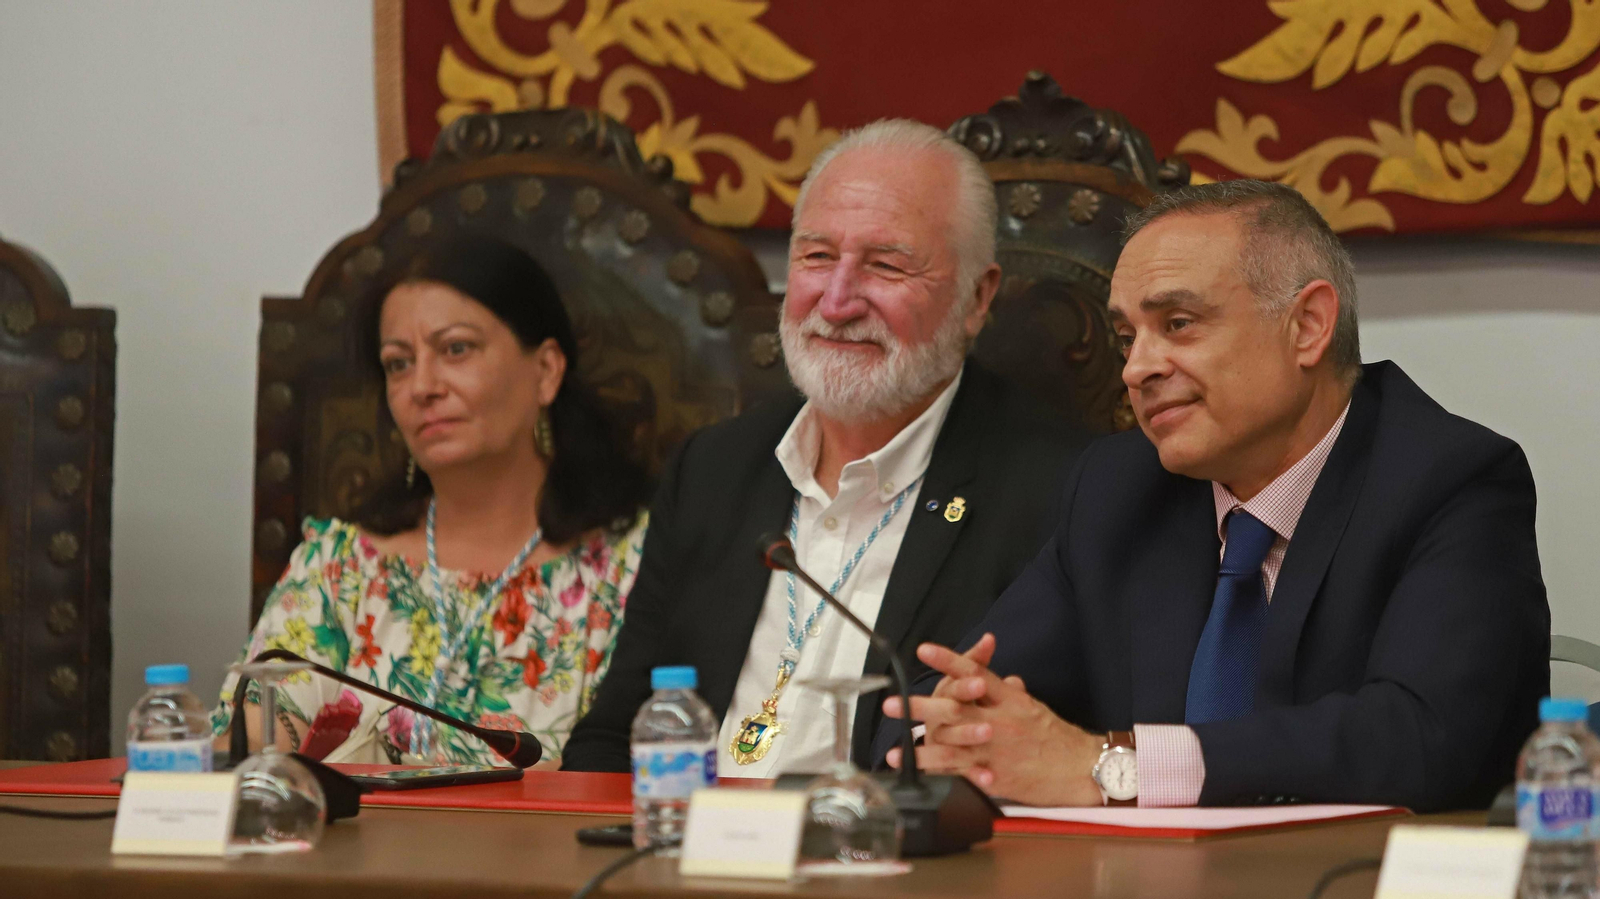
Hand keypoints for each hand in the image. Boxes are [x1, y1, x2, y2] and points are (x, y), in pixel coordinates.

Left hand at [881, 635, 1104, 806]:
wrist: (1083, 767)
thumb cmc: (1056, 736)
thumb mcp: (1031, 706)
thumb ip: (1006, 692)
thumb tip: (994, 676)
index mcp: (1008, 698)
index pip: (975, 672)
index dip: (948, 660)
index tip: (923, 650)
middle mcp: (1000, 721)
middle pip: (955, 708)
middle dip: (921, 706)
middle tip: (891, 705)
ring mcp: (996, 750)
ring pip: (952, 746)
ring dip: (921, 749)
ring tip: (896, 751)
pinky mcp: (997, 775)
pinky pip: (963, 774)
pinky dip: (941, 776)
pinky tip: (920, 778)